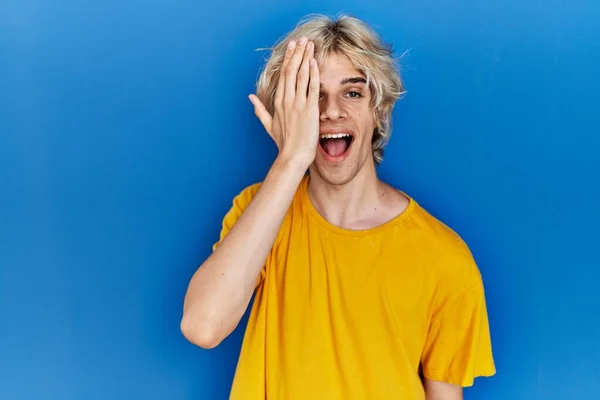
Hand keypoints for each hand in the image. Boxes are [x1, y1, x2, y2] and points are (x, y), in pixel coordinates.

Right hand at [249, 37, 319, 166]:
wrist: (293, 156)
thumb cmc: (283, 143)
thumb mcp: (269, 125)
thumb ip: (259, 110)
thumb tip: (250, 97)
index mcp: (278, 102)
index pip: (283, 76)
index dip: (288, 60)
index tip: (292, 48)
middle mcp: (287, 100)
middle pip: (291, 71)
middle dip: (296, 54)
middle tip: (301, 40)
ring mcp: (298, 104)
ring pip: (301, 76)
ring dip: (305, 58)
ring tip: (309, 45)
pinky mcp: (309, 110)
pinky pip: (311, 88)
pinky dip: (313, 74)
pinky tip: (314, 62)